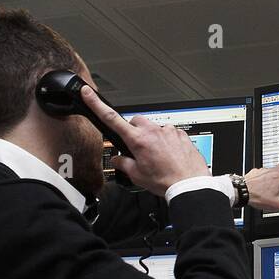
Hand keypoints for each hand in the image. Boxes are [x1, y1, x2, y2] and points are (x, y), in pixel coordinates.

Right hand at [81, 86, 208, 195]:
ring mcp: (168, 131)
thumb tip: (117, 159)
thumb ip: (123, 164)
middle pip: (136, 121)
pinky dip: (166, 141)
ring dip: (152, 137)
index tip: (88, 93)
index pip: (111, 118)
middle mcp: (153, 131)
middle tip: (137, 147)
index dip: (97, 104)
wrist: (189, 184)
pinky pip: (169, 133)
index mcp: (138, 140)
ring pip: (154, 127)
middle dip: (134, 131)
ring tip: (157, 156)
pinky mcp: (181, 134)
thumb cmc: (166, 181)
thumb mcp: (137, 176)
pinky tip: (169, 155)